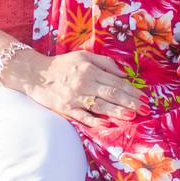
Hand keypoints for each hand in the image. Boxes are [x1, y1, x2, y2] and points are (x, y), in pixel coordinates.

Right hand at [12, 48, 140, 124]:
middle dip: (130, 101)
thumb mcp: (83, 55)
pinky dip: (94, 121)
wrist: (35, 74)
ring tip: (132, 116)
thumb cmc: (62, 64)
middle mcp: (84, 83)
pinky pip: (83, 116)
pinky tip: (107, 124)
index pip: (116, 81)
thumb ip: (104, 62)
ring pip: (100, 105)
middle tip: (145, 108)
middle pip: (112, 93)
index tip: (144, 96)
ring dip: (117, 111)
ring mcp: (75, 97)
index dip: (132, 90)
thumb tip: (124, 73)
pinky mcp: (66, 109)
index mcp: (90, 69)